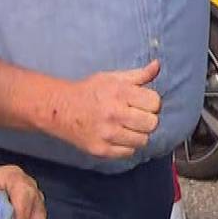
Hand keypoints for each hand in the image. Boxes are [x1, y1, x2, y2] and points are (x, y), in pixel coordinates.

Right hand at [45, 60, 161, 159]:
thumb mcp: (113, 78)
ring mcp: (107, 134)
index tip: (143, 104)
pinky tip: (118, 137)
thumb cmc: (91, 91)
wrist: (60, 109)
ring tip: (127, 127)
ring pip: (142, 140)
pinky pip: (128, 152)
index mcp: (120, 92)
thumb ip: (138, 75)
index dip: (152, 103)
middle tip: (136, 117)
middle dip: (147, 120)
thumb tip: (157, 65)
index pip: (154, 103)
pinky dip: (126, 146)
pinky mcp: (101, 150)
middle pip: (152, 123)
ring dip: (138, 134)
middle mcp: (114, 113)